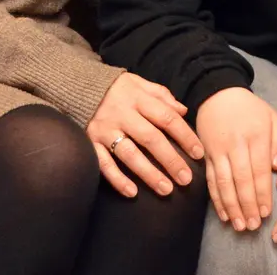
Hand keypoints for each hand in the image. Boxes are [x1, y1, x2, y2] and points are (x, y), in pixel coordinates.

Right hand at [87, 72, 203, 197]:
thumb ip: (162, 96)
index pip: (167, 118)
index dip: (185, 136)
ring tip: (166, 189)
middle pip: (151, 139)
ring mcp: (105, 129)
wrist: (77, 87)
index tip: (198, 153)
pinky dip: (117, 179)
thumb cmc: (117, 89)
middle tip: (186, 179)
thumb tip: (184, 111)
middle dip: (171, 160)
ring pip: (129, 154)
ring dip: (148, 174)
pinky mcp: (90, 142)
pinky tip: (132, 192)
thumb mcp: (140, 84)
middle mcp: (122, 114)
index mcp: (138, 98)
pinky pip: (103, 164)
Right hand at [197, 88, 276, 232]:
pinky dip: (216, 199)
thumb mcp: (273, 118)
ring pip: (224, 183)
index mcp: (256, 135)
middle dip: (247, 206)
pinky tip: (223, 214)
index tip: (267, 213)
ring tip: (239, 225)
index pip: (259, 170)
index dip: (262, 193)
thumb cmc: (252, 110)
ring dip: (231, 207)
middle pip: (241, 180)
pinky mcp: (206, 155)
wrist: (218, 94)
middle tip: (254, 226)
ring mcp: (218, 151)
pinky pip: (211, 180)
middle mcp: (235, 145)